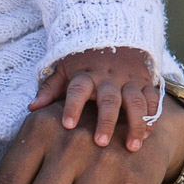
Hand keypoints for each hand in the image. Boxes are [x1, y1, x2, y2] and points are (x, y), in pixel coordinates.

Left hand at [27, 47, 160, 150]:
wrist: (115, 35)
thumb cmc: (84, 60)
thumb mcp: (64, 69)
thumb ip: (50, 89)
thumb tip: (31, 109)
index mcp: (85, 75)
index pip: (77, 89)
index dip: (72, 106)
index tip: (68, 125)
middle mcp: (108, 78)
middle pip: (108, 100)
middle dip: (106, 121)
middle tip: (101, 143)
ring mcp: (129, 80)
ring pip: (135, 102)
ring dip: (135, 124)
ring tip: (132, 147)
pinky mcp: (145, 82)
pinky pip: (152, 99)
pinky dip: (152, 117)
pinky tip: (148, 135)